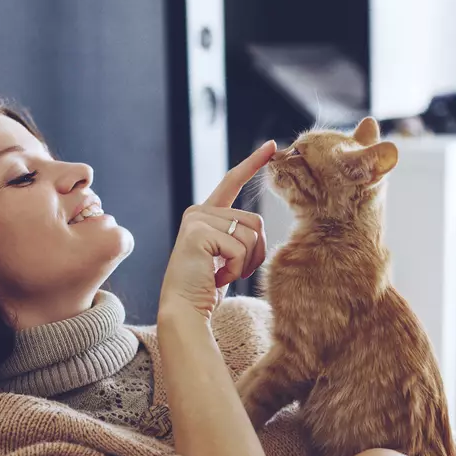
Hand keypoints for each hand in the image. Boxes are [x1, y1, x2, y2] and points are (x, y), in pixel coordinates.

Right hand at [158, 141, 275, 320]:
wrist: (184, 308)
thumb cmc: (206, 287)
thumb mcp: (226, 256)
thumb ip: (238, 236)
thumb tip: (258, 227)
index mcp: (206, 214)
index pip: (232, 181)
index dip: (252, 164)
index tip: (271, 147)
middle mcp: (199, 211)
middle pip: (255, 221)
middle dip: (254, 253)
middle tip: (232, 271)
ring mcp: (197, 219)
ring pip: (251, 234)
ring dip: (245, 263)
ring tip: (222, 275)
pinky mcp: (198, 232)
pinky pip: (240, 248)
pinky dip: (236, 269)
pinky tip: (216, 278)